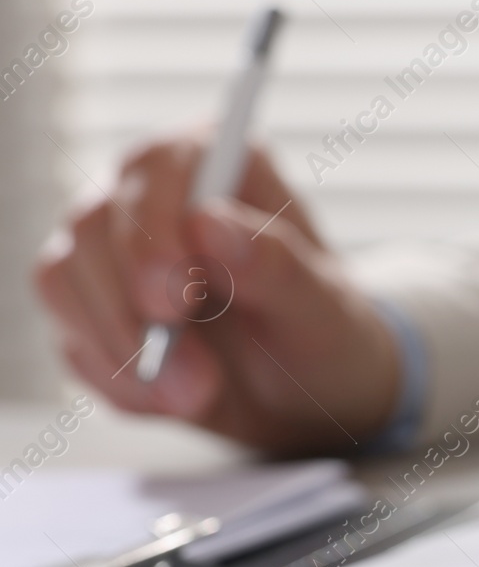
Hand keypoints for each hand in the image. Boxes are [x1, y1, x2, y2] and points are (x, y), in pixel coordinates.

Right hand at [34, 132, 400, 453]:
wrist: (311, 396)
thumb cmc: (327, 335)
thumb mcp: (322, 309)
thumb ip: (275, 265)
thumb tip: (209, 222)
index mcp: (220, 165)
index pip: (158, 166)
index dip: (153, 227)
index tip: (175, 296)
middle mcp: (156, 194)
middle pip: (93, 224)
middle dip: (134, 308)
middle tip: (194, 374)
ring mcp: (114, 250)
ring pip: (64, 277)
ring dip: (123, 349)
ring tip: (196, 396)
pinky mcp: (95, 307)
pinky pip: (73, 337)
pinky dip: (119, 380)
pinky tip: (174, 401)